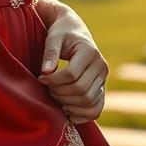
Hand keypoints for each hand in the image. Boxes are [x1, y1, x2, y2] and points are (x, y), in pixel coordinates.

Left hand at [36, 3, 108, 122]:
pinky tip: (67, 112)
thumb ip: (50, 52)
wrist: (75, 30)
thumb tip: (45, 71)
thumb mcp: (54, 37)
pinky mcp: (102, 88)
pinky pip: (97, 108)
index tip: (41, 78)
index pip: (72, 74)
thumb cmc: (62, 33)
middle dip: (60, 93)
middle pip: (81, 90)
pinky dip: (83, 115)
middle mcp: (101, 66)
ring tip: (55, 97)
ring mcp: (103, 79)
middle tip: (47, 88)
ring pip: (89, 101)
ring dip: (69, 105)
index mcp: (90, 52)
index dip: (54, 80)